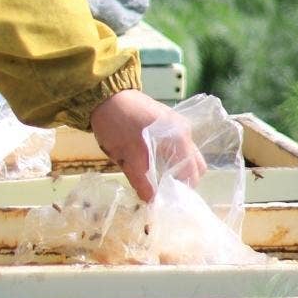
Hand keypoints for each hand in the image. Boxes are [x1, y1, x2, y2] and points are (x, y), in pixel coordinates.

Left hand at [89, 89, 206, 201]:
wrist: (104, 94)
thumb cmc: (117, 124)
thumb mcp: (127, 157)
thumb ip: (142, 182)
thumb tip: (152, 203)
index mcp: (179, 139)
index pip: (192, 174)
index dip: (181, 191)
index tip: (167, 201)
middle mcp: (184, 131)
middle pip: (194, 165)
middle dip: (180, 181)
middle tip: (161, 192)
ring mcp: (176, 125)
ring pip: (184, 156)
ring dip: (173, 170)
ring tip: (154, 180)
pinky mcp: (166, 123)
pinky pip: (175, 147)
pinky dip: (168, 159)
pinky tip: (151, 164)